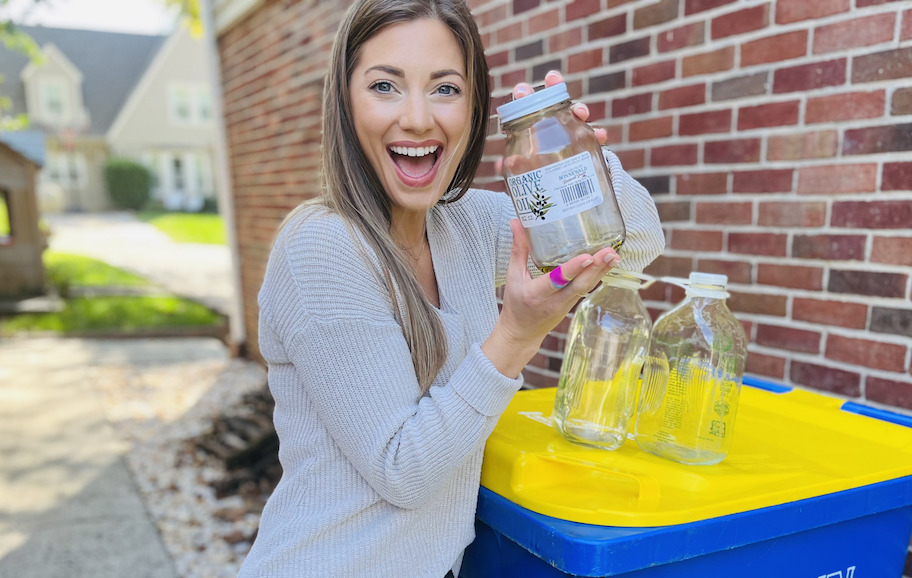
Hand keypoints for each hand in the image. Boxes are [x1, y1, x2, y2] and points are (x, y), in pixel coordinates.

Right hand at [481, 219, 620, 378]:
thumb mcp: (512, 277)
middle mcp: (554, 301)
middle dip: (596, 268)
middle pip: (579, 284)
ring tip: (615, 255)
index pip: (556, 281)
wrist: (522, 334)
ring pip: (586, 287)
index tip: (587, 257)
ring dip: (602, 271)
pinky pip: (587, 288)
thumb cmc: (515, 304)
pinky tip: (608, 263)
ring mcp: (566, 304)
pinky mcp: (573, 304)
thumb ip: (518, 249)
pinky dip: (598, 276)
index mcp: (536, 294)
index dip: (572, 269)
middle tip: (610, 253)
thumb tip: (516, 221)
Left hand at [496, 70, 607, 176]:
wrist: (560, 186)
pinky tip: (601, 135)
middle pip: (554, 103)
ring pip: (575, 114)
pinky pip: (594, 136)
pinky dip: (598, 134)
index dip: (525, 95)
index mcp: (533, 127)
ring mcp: (571, 132)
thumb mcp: (522, 172)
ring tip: (580, 113)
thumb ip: (513, 168)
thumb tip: (500, 166)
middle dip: (554, 88)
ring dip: (579, 108)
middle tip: (552, 79)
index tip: (522, 90)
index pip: (528, 107)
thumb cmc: (536, 173)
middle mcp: (552, 124)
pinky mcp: (587, 144)